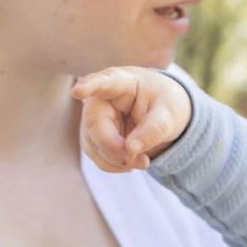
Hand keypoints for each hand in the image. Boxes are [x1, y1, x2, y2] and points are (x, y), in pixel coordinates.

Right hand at [72, 67, 191, 172]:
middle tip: (141, 160)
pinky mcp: (93, 135)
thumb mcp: (169, 114)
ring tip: (142, 162)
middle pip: (94, 124)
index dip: (89, 86)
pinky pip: (95, 154)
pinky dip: (113, 164)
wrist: (160, 111)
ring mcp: (94, 117)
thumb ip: (154, 129)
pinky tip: (130, 164)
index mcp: (123, 82)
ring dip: (116, 159)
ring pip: (93, 143)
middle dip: (115, 147)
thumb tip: (130, 149)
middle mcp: (102, 98)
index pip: (104, 82)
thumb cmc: (163, 104)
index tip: (78, 91)